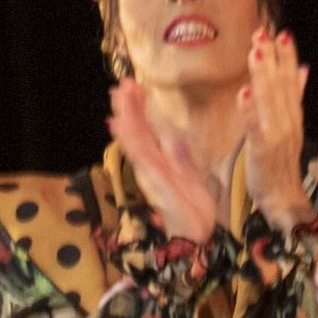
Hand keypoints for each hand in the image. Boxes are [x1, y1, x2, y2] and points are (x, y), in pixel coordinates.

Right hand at [107, 80, 217, 244]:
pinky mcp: (154, 181)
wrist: (198, 235)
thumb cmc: (194, 210)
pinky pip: (139, 156)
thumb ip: (180, 156)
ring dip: (126, 116)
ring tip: (118, 95)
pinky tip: (120, 124)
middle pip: (137, 131)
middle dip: (129, 107)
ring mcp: (150, 172)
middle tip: (122, 83)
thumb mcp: (190, 175)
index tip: (136, 86)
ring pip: (135, 139)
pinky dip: (129, 139)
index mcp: (161, 161)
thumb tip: (171, 135)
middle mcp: (151, 165)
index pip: (147, 130)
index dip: (141, 109)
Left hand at [240, 26, 311, 235]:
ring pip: (269, 100)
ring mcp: (276, 136)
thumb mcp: (290, 127)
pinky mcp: (263, 150)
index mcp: (293, 117)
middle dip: (272, 59)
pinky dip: (250, 109)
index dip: (287, 58)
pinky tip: (244, 91)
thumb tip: (302, 69)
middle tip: (263, 33)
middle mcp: (287, 123)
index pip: (291, 82)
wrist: (285, 201)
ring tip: (256, 51)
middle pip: (280, 86)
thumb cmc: (281, 165)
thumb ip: (294, 97)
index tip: (281, 33)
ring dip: (263, 75)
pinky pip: (255, 126)